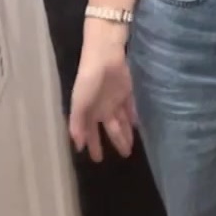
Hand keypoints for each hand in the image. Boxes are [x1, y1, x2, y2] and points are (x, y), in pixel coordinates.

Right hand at [69, 34, 136, 161]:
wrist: (104, 56)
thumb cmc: (89, 80)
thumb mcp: (79, 103)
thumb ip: (78, 124)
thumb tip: (78, 146)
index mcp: (90, 111)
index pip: (92, 133)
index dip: (94, 145)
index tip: (97, 159)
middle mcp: (103, 107)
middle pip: (111, 129)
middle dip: (115, 142)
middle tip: (123, 157)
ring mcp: (115, 99)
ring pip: (122, 121)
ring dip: (126, 133)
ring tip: (131, 147)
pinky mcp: (127, 90)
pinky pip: (131, 107)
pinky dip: (134, 116)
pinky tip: (137, 125)